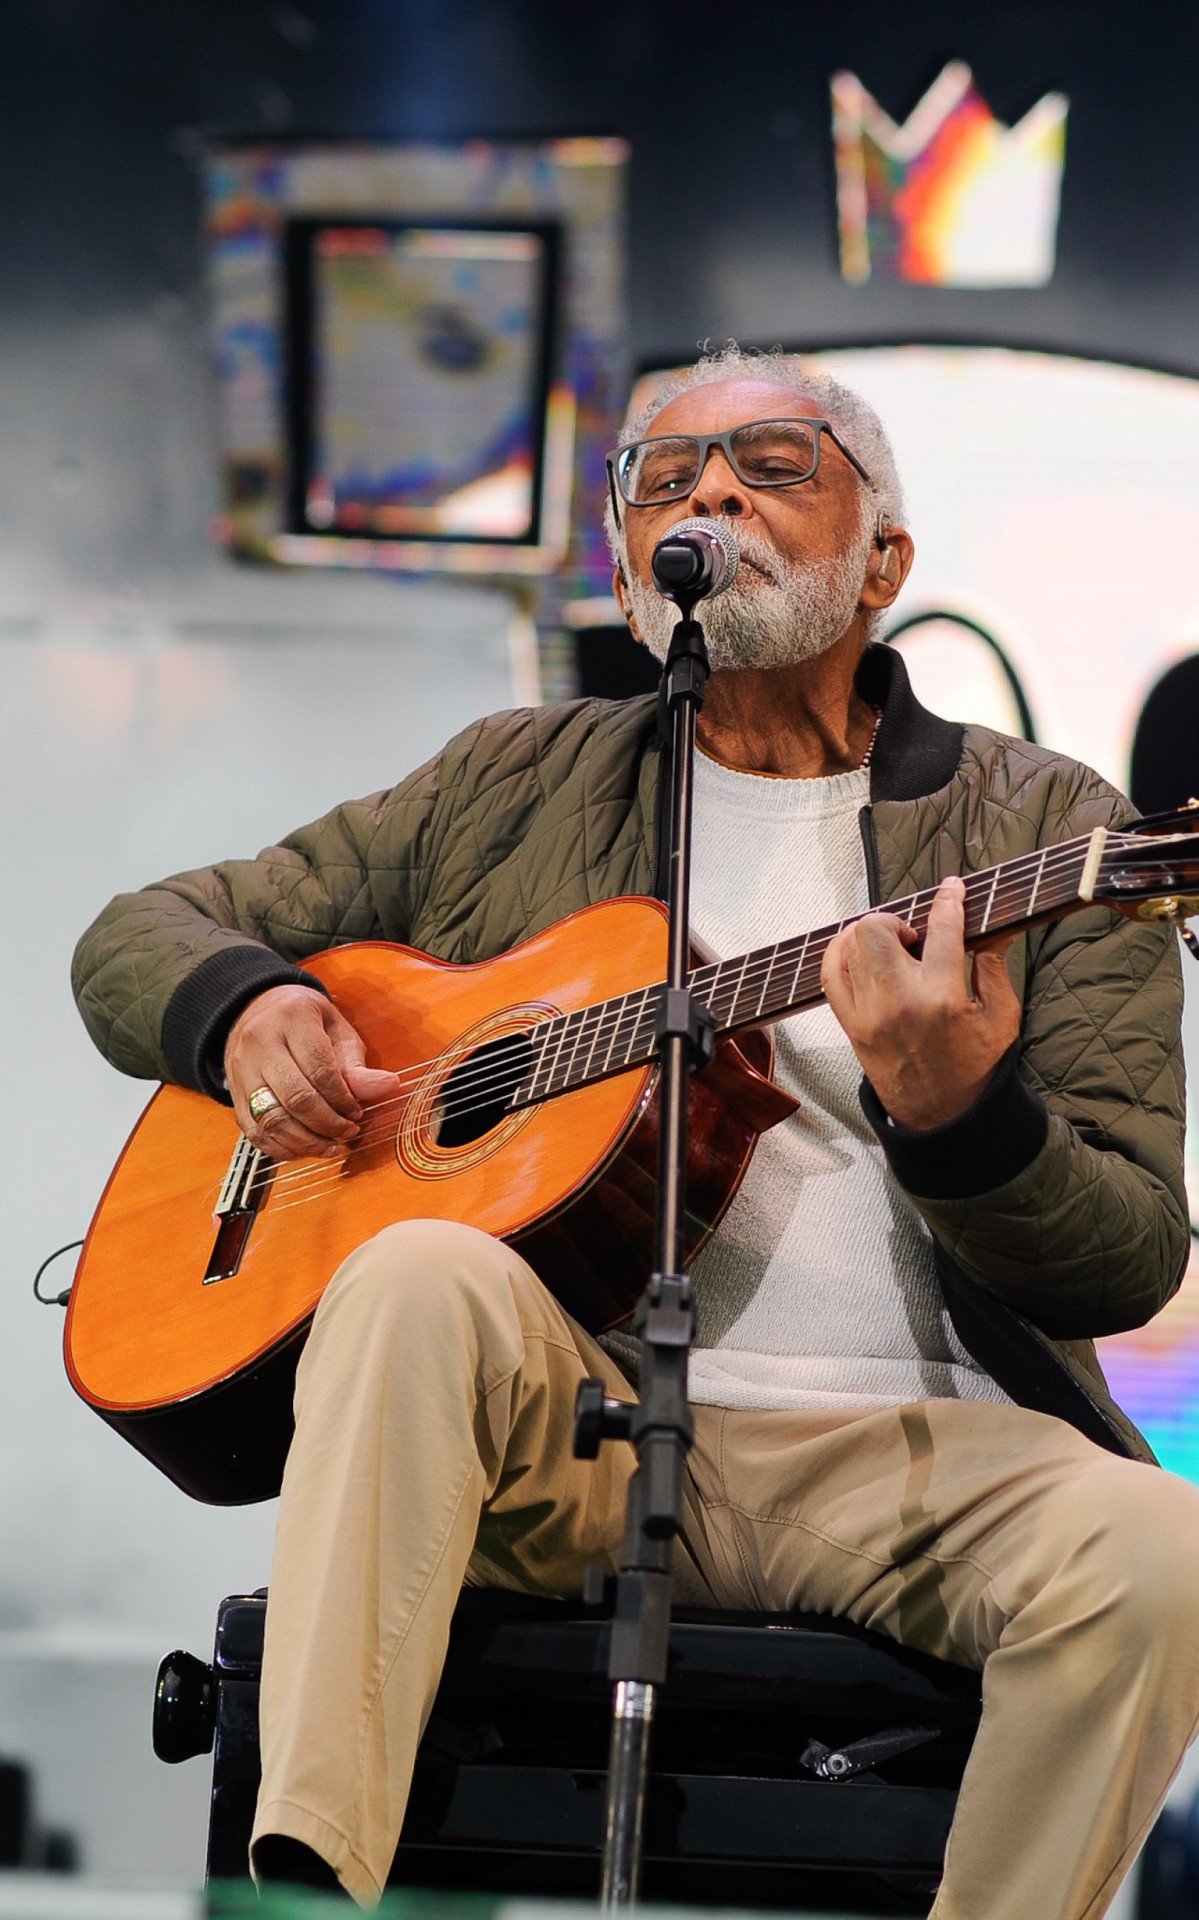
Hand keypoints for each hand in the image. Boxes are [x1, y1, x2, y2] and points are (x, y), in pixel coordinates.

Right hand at [224, 984, 401, 1160]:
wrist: (260, 1010)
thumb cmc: (306, 1021)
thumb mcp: (337, 1032)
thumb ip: (358, 1066)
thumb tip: (389, 1087)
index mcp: (292, 1018)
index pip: (320, 1070)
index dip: (343, 1100)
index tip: (358, 1112)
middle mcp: (260, 1042)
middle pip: (296, 1098)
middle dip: (328, 1124)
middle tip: (349, 1131)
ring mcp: (242, 1070)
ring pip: (272, 1120)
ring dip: (307, 1143)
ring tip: (332, 1147)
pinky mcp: (234, 1093)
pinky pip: (255, 1132)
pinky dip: (282, 1148)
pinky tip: (305, 1148)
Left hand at [821, 877, 1020, 1129]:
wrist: (943, 1118)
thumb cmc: (976, 1070)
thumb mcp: (1001, 1017)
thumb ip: (994, 967)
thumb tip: (993, 929)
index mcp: (942, 998)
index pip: (942, 929)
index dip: (948, 901)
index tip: (952, 888)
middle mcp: (898, 1001)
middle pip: (875, 930)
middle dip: (895, 919)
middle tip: (915, 935)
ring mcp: (867, 1014)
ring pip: (848, 946)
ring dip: (869, 935)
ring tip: (893, 948)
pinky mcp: (850, 1025)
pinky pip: (829, 974)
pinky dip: (840, 954)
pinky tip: (861, 955)